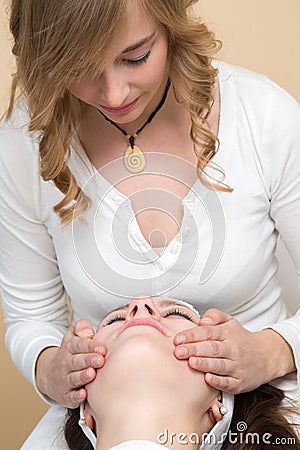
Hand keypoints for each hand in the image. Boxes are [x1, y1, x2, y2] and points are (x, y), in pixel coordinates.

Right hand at [36, 319, 106, 407]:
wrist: (49, 374)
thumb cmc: (70, 354)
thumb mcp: (73, 338)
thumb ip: (81, 330)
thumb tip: (89, 331)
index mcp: (69, 348)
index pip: (79, 345)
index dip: (90, 346)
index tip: (102, 348)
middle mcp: (66, 364)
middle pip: (76, 361)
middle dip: (88, 360)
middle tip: (100, 360)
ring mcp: (65, 380)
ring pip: (73, 378)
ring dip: (82, 376)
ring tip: (92, 374)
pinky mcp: (65, 395)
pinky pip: (70, 397)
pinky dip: (76, 396)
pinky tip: (83, 394)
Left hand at [173, 308, 294, 393]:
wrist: (267, 356)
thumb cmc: (242, 339)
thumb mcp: (230, 322)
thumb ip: (214, 316)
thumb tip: (202, 320)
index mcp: (228, 333)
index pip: (208, 332)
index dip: (192, 335)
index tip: (178, 339)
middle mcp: (233, 349)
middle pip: (212, 348)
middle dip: (194, 349)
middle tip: (178, 351)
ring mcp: (238, 366)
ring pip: (220, 365)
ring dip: (205, 364)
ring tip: (191, 362)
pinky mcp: (240, 382)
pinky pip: (229, 382)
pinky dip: (218, 381)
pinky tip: (208, 379)